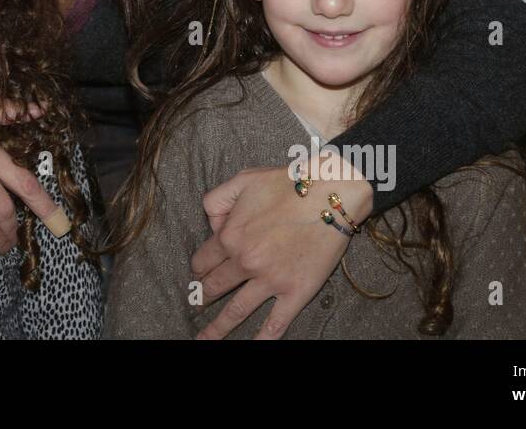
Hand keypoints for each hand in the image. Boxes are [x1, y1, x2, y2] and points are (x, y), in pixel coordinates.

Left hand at [190, 156, 371, 338]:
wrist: (329, 194)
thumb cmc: (287, 184)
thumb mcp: (242, 180)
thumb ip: (217, 200)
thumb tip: (210, 224)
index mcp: (230, 236)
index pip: (204, 261)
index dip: (198, 269)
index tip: (198, 275)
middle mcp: (245, 262)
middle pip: (215, 286)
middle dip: (203, 297)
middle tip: (196, 306)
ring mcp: (270, 280)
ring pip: (237, 310)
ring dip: (218, 328)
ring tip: (205, 340)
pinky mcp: (295, 291)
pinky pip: (276, 321)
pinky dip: (263, 337)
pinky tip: (254, 345)